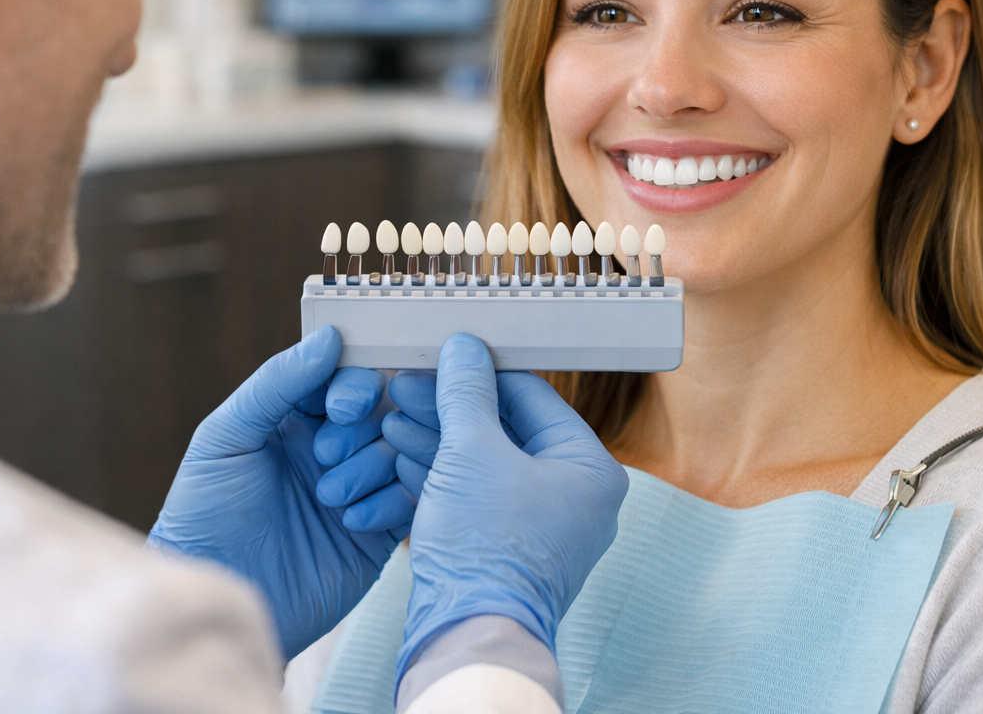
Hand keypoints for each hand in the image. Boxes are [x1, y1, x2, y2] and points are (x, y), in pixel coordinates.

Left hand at [148, 326, 415, 658]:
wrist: (213, 593)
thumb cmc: (204, 513)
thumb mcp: (226, 436)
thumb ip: (276, 383)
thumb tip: (330, 338)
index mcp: (298, 419)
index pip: (345, 378)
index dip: (352, 383)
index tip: (341, 405)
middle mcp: (334, 448)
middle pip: (382, 409)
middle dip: (361, 427)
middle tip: (326, 455)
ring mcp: (358, 488)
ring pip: (400, 451)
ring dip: (372, 466)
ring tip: (329, 496)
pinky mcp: (378, 531)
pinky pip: (410, 500)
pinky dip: (389, 503)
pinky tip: (350, 521)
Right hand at [385, 334, 628, 684]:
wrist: (469, 636)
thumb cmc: (486, 547)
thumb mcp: (472, 452)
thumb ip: (467, 393)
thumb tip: (464, 347)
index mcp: (590, 468)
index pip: (533, 396)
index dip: (480, 372)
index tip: (442, 356)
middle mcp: (575, 497)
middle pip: (505, 430)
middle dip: (449, 409)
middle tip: (407, 388)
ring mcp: (541, 526)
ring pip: (484, 464)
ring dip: (437, 439)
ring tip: (392, 418)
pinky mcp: (506, 548)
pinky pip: (475, 496)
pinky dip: (441, 475)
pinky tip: (399, 454)